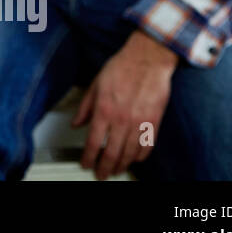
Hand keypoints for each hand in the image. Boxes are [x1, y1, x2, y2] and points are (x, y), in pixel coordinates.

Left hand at [72, 31, 177, 179]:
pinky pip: (147, 146)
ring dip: (121, 165)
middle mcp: (121, 120)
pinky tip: (134, 158)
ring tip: (116, 169)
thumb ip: (85, 107)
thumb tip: (77, 123)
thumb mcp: (96, 85)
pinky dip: (140, 156)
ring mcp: (140, 122)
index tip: (86, 164)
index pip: (94, 142)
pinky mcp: (154, 122)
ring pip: (130, 153)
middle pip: (112, 153)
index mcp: (104, 110)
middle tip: (101, 174)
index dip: (88, 158)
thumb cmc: (122, 68)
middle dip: (105, 168)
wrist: (147, 59)